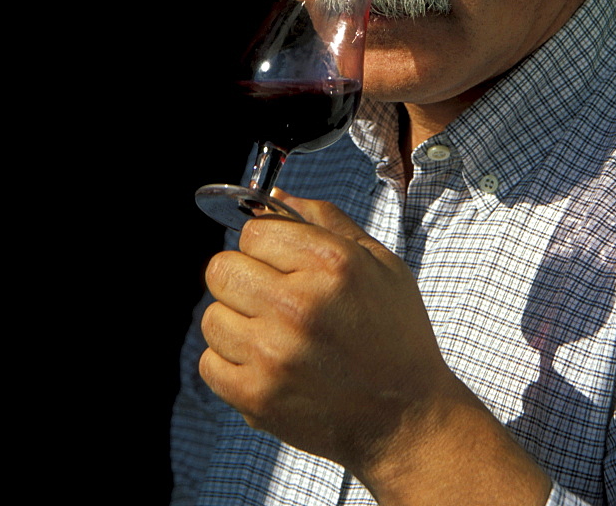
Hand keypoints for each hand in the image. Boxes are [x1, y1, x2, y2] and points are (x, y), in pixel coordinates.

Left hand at [199, 192, 448, 477]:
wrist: (406, 419)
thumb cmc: (396, 337)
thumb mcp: (380, 263)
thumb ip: (325, 220)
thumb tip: (274, 196)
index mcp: (330, 264)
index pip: (253, 231)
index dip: (266, 244)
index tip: (281, 262)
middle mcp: (298, 304)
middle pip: (222, 269)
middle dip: (244, 277)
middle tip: (271, 296)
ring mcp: (273, 353)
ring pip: (212, 316)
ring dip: (237, 322)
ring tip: (273, 334)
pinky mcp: (257, 396)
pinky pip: (209, 362)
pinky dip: (232, 363)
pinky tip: (266, 363)